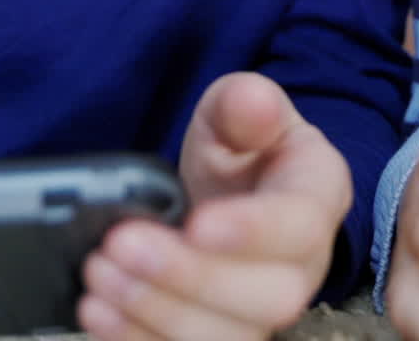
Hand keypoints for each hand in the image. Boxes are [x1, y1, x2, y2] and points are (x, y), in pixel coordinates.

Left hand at [78, 72, 351, 340]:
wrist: (232, 189)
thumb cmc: (242, 146)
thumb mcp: (238, 108)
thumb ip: (243, 102)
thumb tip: (254, 102)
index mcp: (317, 195)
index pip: (301, 226)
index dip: (252, 232)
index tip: (196, 223)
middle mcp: (304, 265)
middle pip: (270, 297)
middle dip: (191, 279)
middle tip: (123, 245)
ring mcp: (265, 310)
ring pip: (230, 338)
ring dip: (157, 314)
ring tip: (103, 275)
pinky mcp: (225, 333)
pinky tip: (100, 311)